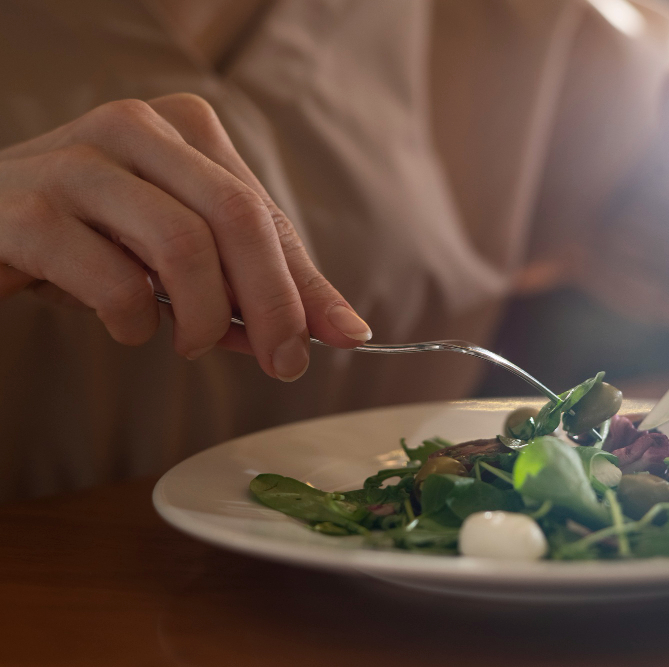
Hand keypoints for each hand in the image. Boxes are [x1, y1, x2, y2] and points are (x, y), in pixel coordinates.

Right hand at [0, 94, 370, 380]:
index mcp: (183, 130)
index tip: (344, 335)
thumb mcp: (174, 253)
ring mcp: (79, 162)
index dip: (307, 282)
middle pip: (239, 218)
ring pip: (185, 245)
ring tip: (191, 343)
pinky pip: (115, 281)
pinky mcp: (29, 211)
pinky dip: (136, 323)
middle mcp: (136, 129)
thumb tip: (333, 330)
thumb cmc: (87, 240)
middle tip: (285, 362)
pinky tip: (128, 328)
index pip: (264, 214)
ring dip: (205, 317)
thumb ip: (247, 284)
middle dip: (276, 303)